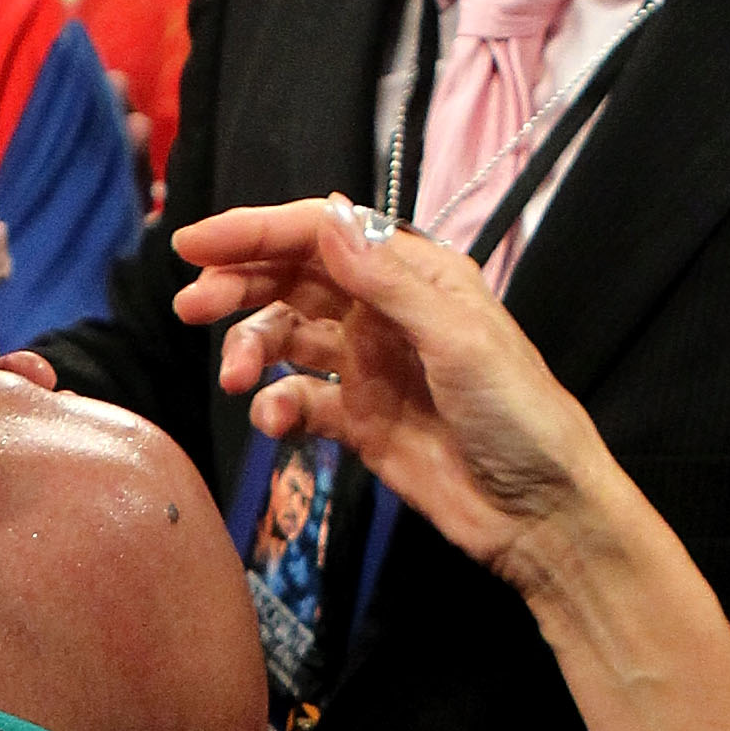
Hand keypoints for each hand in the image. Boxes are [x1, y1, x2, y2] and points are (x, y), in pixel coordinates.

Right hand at [169, 192, 614, 594]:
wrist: (538, 511)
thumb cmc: (517, 413)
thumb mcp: (455, 338)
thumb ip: (385, 281)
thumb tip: (325, 219)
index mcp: (415, 274)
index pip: (321, 236)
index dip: (255, 233)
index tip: (196, 245)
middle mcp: (385, 312)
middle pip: (293, 280)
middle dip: (239, 287)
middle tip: (191, 307)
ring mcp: (368, 366)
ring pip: (286, 338)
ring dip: (251, 350)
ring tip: (233, 379)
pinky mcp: (357, 420)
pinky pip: (298, 401)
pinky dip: (276, 409)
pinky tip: (275, 425)